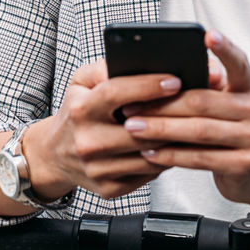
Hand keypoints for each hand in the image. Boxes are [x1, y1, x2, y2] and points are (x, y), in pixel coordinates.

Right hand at [23, 59, 179, 200]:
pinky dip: (165, 159)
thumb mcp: (81, 81)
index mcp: (80, 110)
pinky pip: (148, 174)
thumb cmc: (75, 112)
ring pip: (149, 154)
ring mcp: (97, 169)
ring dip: (174, 139)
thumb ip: (106, 67)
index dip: (147, 86)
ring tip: (192, 122)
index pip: (116, 94)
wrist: (53, 155)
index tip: (175, 80)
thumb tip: (137, 60)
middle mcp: (86, 141)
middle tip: (196, 102)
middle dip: (171, 115)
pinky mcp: (109, 189)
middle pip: (139, 129)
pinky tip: (174, 144)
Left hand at [120, 30, 249, 204]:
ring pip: (198, 131)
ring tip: (132, 128)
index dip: (224, 49)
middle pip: (203, 101)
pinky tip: (149, 152)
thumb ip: (204, 86)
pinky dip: (171, 154)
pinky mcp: (246, 165)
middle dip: (162, 104)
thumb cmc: (227, 128)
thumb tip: (165, 74)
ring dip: (160, 129)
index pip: (239, 62)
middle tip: (130, 105)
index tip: (207, 35)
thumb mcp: (222, 102)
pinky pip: (200, 157)